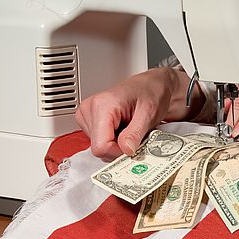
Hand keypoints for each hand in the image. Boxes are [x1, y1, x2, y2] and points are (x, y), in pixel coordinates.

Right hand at [75, 67, 201, 159]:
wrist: (151, 86)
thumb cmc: (150, 93)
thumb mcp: (149, 113)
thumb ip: (135, 133)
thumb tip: (126, 150)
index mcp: (102, 105)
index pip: (100, 146)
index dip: (118, 153)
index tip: (133, 147)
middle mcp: (89, 110)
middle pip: (99, 148)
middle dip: (119, 149)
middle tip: (134, 135)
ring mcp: (87, 116)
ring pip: (99, 147)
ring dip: (117, 145)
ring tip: (129, 129)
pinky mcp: (89, 122)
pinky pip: (100, 143)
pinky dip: (114, 141)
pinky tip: (123, 129)